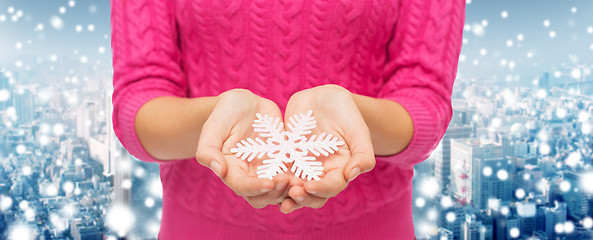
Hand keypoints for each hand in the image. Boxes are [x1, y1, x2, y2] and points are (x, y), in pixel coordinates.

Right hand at [195, 89, 298, 208]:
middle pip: (263, 197)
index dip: (255, 188)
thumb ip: (208, 149)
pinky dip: (302, 178)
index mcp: (230, 170)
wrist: (246, 103)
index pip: (242, 187)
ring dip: (291, 190)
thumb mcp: (214, 125)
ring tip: (303, 181)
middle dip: (276, 193)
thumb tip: (218, 170)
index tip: (270, 182)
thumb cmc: (226, 112)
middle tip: (290, 181)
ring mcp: (268, 171)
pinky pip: (294, 176)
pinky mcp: (283, 163)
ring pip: (280, 192)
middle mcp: (249, 176)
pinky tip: (313, 172)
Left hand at [279, 84, 375, 212]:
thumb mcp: (357, 129)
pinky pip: (278, 172)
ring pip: (294, 188)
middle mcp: (321, 173)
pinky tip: (262, 180)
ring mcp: (302, 167)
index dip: (322, 189)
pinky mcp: (286, 158)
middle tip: (292, 194)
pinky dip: (272, 178)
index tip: (309, 186)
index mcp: (341, 169)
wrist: (323, 98)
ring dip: (285, 194)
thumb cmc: (345, 111)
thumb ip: (363, 153)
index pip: (332, 186)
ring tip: (276, 194)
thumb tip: (353, 174)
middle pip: (313, 194)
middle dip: (302, 197)